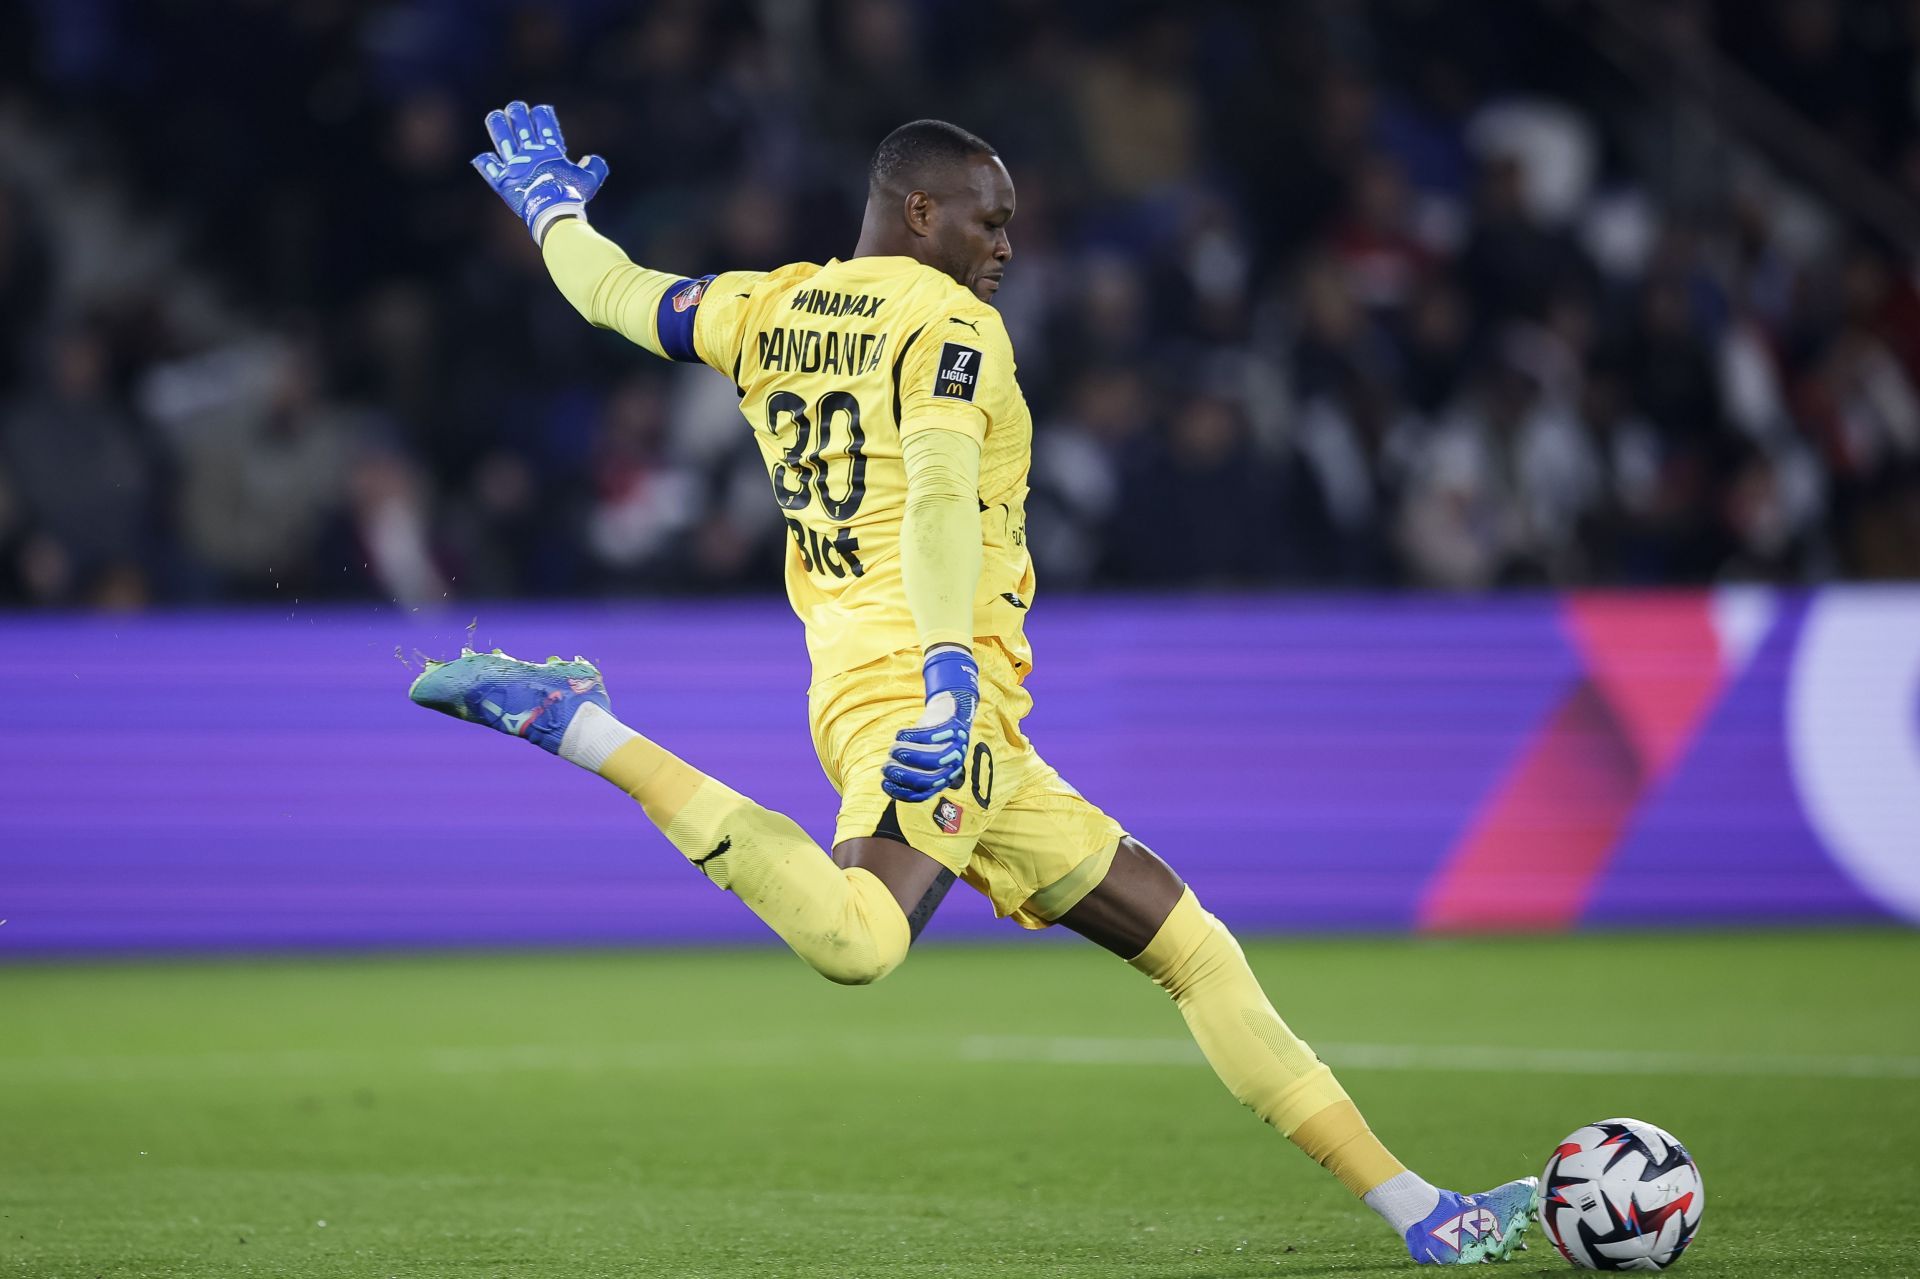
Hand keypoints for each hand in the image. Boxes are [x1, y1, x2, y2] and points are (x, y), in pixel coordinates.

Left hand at [470, 101, 607, 242]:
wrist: (552, 211)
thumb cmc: (571, 195)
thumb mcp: (589, 181)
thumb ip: (595, 168)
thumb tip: (592, 159)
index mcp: (549, 151)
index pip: (544, 125)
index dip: (542, 114)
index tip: (540, 110)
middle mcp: (529, 153)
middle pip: (520, 124)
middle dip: (518, 113)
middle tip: (516, 108)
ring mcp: (514, 165)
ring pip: (501, 138)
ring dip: (498, 125)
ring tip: (495, 116)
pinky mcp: (502, 180)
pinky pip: (489, 168)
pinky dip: (485, 162)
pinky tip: (483, 157)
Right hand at [881, 648, 978, 803]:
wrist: (948, 712)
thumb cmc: (927, 740)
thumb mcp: (918, 757)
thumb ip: (906, 770)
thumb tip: (887, 781)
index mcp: (942, 778)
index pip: (923, 794)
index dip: (902, 791)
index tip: (884, 782)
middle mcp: (952, 766)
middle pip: (929, 779)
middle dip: (904, 775)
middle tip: (886, 766)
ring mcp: (956, 747)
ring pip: (935, 759)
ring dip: (909, 756)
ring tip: (893, 750)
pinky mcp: (954, 728)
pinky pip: (934, 735)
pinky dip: (914, 736)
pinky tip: (901, 735)